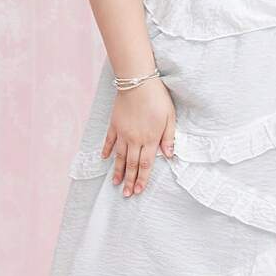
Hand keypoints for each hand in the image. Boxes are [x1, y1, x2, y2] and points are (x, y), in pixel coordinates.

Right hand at [101, 78, 175, 197]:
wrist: (137, 82)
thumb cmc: (157, 98)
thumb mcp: (170, 117)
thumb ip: (169, 137)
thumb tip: (169, 155)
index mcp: (150, 139)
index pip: (146, 164)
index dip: (142, 179)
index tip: (139, 190)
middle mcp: (135, 139)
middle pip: (132, 164)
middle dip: (130, 181)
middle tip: (127, 194)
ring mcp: (123, 132)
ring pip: (120, 156)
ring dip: (118, 171)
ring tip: (116, 183)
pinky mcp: (114, 124)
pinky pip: (109, 140)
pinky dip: (107, 150)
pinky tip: (105, 159)